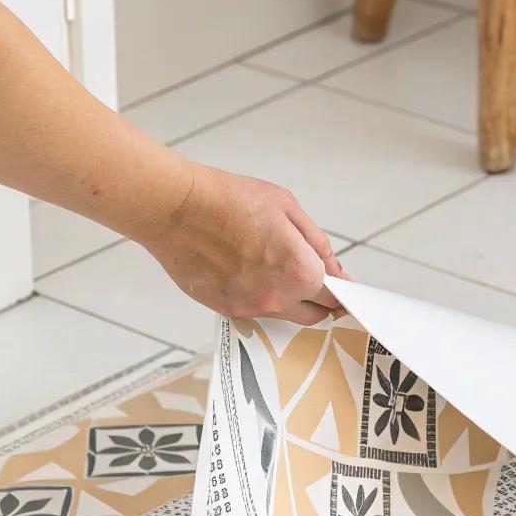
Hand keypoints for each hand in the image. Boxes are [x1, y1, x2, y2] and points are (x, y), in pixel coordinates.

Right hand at [145, 161, 347, 324]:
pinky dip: (261, 297)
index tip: (339, 282)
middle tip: (312, 276)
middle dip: (319, 298)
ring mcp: (250, 308)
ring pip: (285, 315)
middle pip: (314, 314)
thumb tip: (333, 268)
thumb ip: (316, 242)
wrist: (176, 210)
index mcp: (299, 272)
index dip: (340, 287)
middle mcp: (277, 298)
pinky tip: (249, 272)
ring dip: (290, 299)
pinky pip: (256, 311)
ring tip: (274, 267)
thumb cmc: (228, 200)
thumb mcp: (287, 207)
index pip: (334, 295)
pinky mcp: (226, 310)